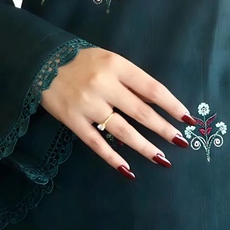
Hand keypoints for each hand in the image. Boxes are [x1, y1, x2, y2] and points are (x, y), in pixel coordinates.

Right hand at [40, 47, 195, 178]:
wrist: (41, 61)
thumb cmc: (81, 60)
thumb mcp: (109, 59)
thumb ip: (130, 78)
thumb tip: (156, 104)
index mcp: (117, 65)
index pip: (152, 88)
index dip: (172, 105)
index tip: (187, 118)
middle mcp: (104, 85)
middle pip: (141, 111)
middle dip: (163, 129)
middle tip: (181, 142)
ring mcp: (87, 104)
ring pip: (122, 130)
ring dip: (144, 147)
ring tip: (162, 159)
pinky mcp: (72, 119)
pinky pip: (95, 142)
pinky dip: (112, 157)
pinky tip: (127, 170)